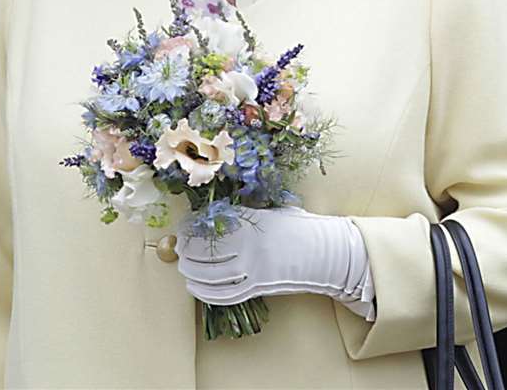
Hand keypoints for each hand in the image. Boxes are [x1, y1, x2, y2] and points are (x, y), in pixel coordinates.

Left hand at [176, 206, 370, 306]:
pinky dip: (208, 293)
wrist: (326, 252)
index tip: (182, 228)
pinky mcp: (261, 287)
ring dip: (193, 273)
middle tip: (179, 249)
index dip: (192, 228)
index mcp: (252, 223)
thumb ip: (246, 214)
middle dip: (188, 251)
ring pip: (213, 275)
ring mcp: (255, 268)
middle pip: (207, 251)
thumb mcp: (272, 212)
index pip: (210, 225)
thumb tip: (217, 213)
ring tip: (184, 268)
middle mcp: (250, 246)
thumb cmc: (300, 228)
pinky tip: (196, 289)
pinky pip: (228, 294)